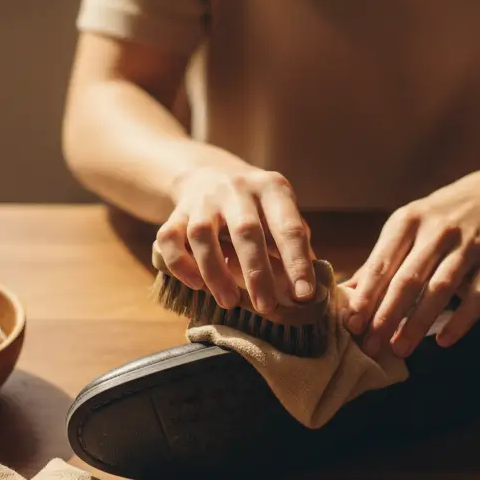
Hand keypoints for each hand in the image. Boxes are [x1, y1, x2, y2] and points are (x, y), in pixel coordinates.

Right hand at [155, 164, 316, 314]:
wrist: (208, 172)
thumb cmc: (255, 205)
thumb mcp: (280, 211)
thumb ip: (295, 244)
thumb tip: (311, 290)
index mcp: (271, 188)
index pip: (289, 227)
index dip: (297, 262)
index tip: (304, 295)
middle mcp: (237, 189)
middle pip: (246, 231)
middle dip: (257, 273)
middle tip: (266, 307)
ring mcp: (203, 199)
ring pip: (202, 235)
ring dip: (215, 273)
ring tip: (229, 302)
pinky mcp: (177, 212)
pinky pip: (169, 238)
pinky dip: (180, 264)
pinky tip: (196, 283)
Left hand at [342, 164, 479, 357]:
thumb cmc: (438, 220)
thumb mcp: (407, 228)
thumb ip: (379, 261)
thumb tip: (344, 294)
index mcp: (408, 221)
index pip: (382, 263)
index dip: (366, 296)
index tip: (352, 325)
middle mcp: (438, 230)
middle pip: (408, 279)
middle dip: (387, 315)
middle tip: (371, 347)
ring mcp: (469, 245)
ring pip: (440, 288)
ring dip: (418, 322)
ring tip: (400, 348)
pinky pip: (478, 297)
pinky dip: (460, 321)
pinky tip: (443, 342)